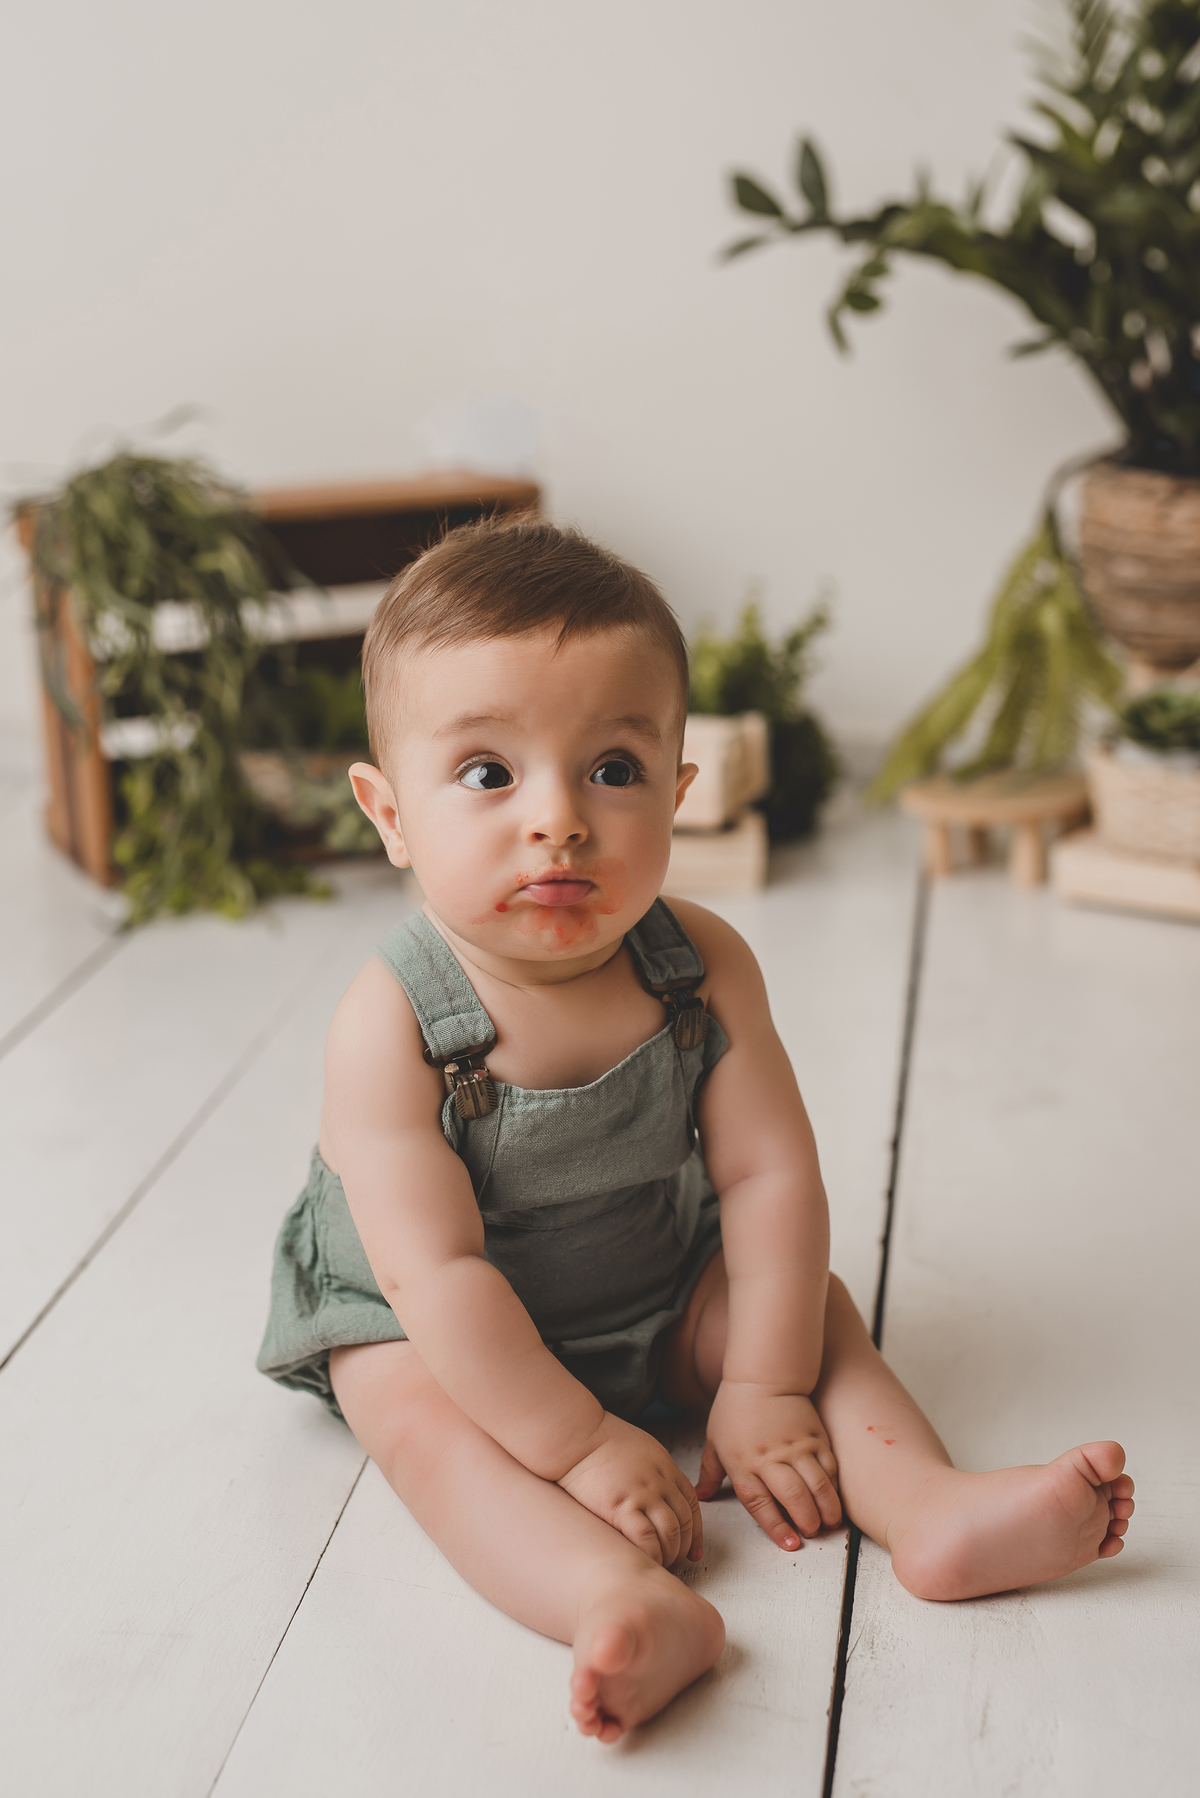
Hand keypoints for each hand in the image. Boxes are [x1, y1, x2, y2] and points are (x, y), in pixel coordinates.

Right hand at [558, 1414, 702, 1569]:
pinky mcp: (621, 1505)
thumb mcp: (639, 1448)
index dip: (695, 1532)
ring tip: (658, 1566)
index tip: (693, 1551)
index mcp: (665, 1466)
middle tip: (673, 1564)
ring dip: (668, 1555)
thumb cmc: (599, 1441)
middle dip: (683, 1549)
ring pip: (671, 1533)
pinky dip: (650, 1553)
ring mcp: (642, 1493)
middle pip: (684, 1522)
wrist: (577, 1435)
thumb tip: (655, 1494)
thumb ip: (652, 1471)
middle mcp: (659, 1481)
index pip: (691, 1504)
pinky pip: (646, 1537)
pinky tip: (644, 1561)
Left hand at [699, 1382, 840, 1548]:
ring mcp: (795, 1446)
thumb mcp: (714, 1441)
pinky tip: (834, 1498)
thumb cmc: (734, 1409)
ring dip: (826, 1507)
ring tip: (830, 1522)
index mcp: (743, 1463)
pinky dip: (833, 1485)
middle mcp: (770, 1457)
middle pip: (793, 1497)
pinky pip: (828, 1465)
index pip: (760, 1503)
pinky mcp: (814, 1435)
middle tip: (813, 1532)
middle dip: (807, 1521)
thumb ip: (710, 1472)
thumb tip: (701, 1496)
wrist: (762, 1376)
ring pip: (816, 1484)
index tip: (790, 1544)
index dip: (777, 1527)